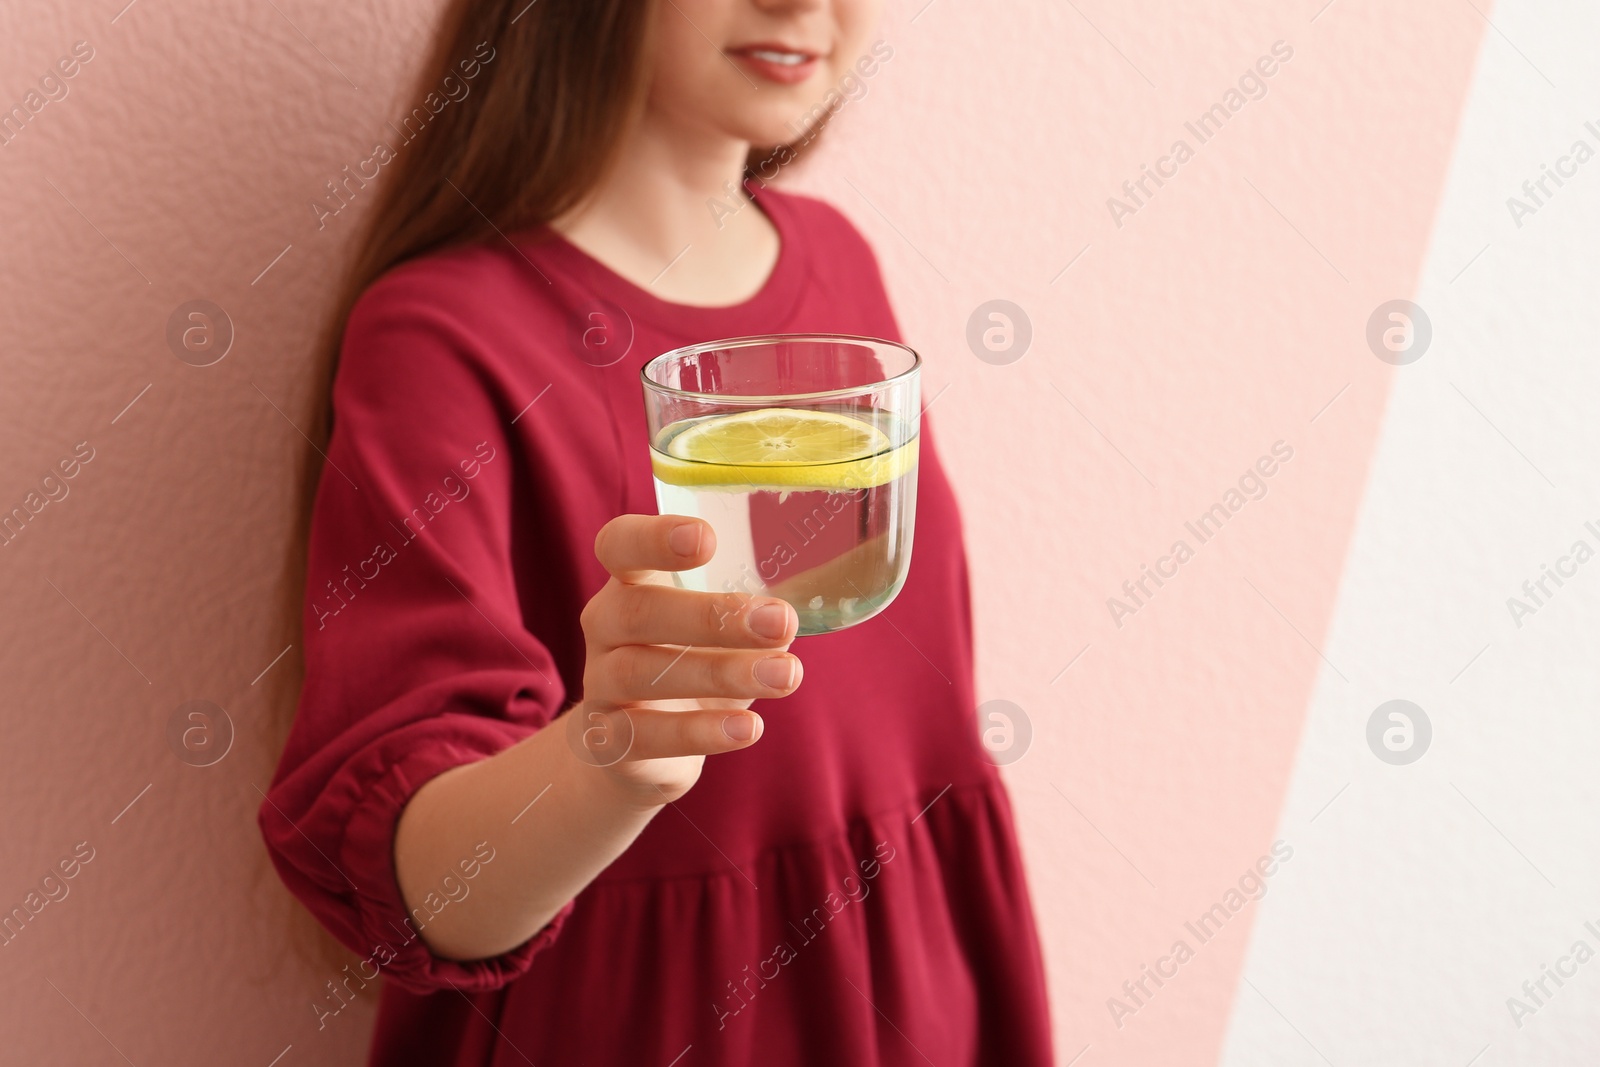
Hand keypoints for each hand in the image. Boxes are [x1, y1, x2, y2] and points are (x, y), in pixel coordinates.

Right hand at [569, 513, 802, 807]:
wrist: (639, 750)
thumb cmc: (692, 662)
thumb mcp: (723, 627)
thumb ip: (765, 601)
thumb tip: (857, 565)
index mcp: (631, 582)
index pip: (620, 545)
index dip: (654, 538)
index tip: (707, 538)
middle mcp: (606, 628)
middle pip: (637, 611)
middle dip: (711, 615)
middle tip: (781, 621)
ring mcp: (601, 686)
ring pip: (642, 673)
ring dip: (720, 672)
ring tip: (787, 675)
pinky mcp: (610, 743)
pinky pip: (646, 735)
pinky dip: (702, 732)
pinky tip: (749, 727)